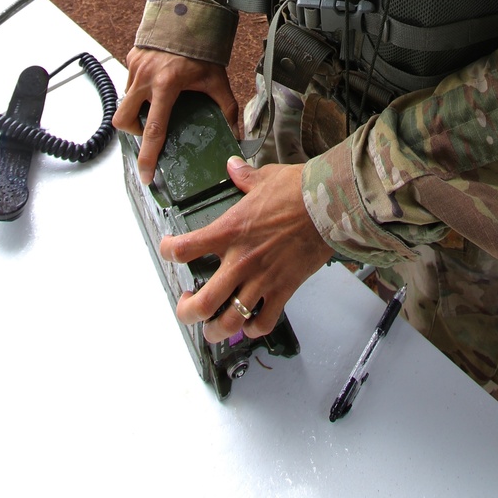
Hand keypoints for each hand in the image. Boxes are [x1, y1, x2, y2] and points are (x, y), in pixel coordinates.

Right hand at [114, 47, 237, 182]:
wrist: (189, 13)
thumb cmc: (203, 47)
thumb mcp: (217, 79)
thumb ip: (227, 108)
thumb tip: (236, 133)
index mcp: (166, 85)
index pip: (154, 130)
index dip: (148, 156)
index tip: (146, 174)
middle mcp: (146, 77)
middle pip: (124, 120)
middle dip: (134, 131)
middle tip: (150, 130)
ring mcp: (135, 67)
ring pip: (125, 101)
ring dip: (138, 108)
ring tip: (158, 103)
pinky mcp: (131, 58)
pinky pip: (129, 83)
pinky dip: (140, 89)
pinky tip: (157, 83)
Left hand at [160, 157, 332, 342]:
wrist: (329, 205)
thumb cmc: (298, 191)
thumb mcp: (265, 177)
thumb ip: (244, 177)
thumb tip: (234, 166)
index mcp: (229, 231)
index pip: (184, 249)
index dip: (168, 252)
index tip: (168, 251)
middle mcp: (240, 261)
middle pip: (202, 303)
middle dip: (187, 312)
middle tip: (187, 307)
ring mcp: (262, 280)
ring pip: (231, 321)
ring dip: (217, 330)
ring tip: (213, 327)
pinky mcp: (284, 290)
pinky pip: (264, 322)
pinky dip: (254, 328)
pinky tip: (250, 323)